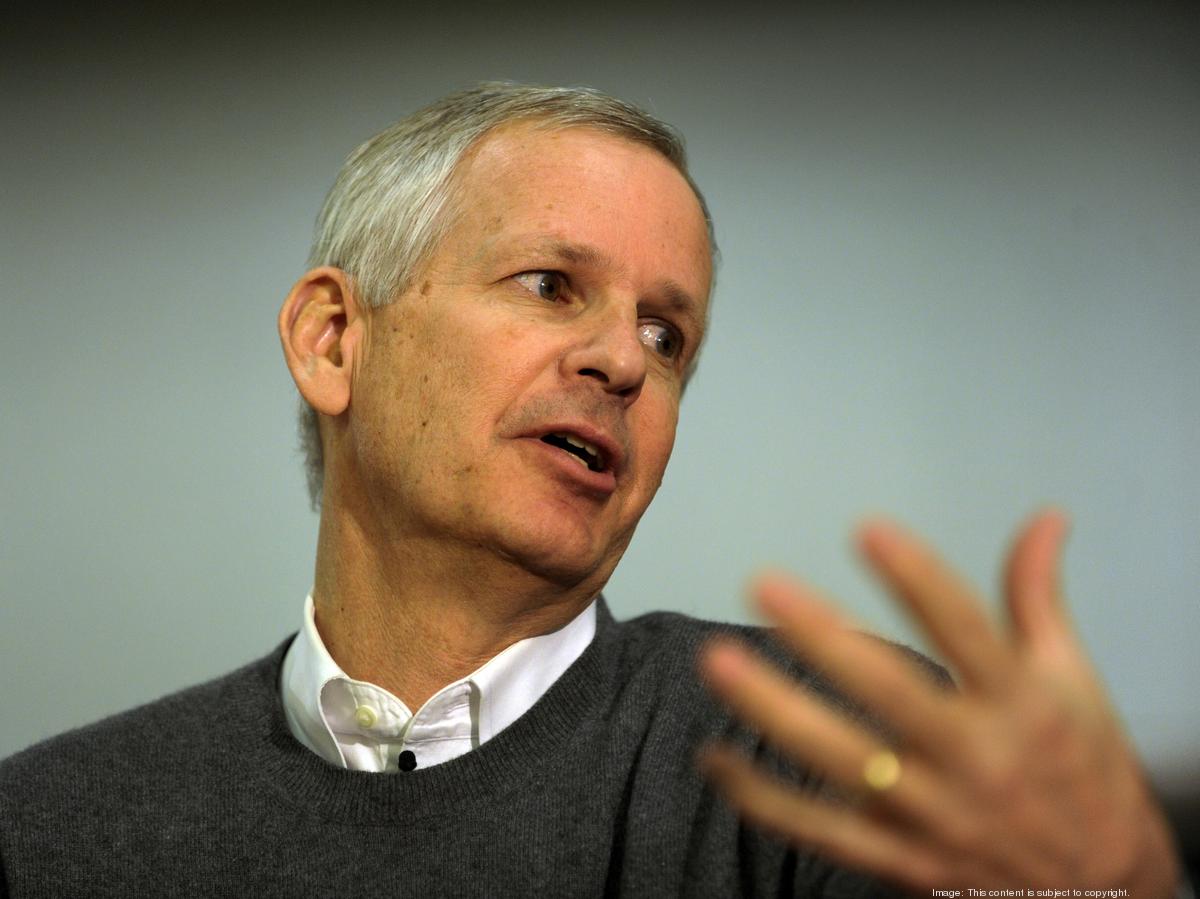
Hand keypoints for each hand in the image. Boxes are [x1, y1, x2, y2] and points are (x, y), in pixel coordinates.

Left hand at [697, 509, 1180, 893]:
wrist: (1102, 893)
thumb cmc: (1082, 770)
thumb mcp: (1073, 680)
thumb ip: (1038, 596)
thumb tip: (1046, 518)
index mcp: (1020, 702)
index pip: (965, 630)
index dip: (918, 580)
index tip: (869, 529)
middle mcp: (975, 756)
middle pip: (891, 692)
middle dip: (825, 638)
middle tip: (764, 582)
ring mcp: (933, 812)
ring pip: (842, 760)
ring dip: (775, 710)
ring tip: (717, 659)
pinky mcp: (900, 857)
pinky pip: (819, 829)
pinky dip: (762, 798)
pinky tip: (714, 757)